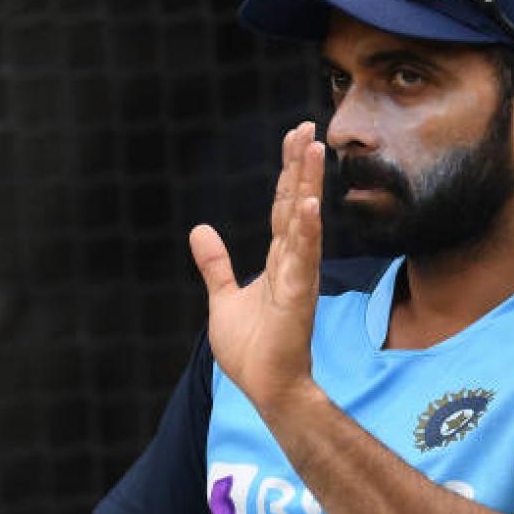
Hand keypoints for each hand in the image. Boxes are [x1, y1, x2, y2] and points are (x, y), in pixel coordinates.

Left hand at [189, 121, 325, 410]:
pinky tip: (309, 204)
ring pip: (303, 221)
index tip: (296, 138)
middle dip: (301, 165)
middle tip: (307, 127)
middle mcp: (292, 261)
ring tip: (314, 149)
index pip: (283, 206)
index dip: (289, 172)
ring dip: (308, 184)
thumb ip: (215, 265)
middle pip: (296, 203)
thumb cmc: (251, 349)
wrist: (266, 386)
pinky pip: (303, 258)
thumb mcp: (223, 299)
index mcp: (278, 260)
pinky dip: (306, 230)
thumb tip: (200, 229)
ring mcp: (298, 276)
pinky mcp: (298, 296)